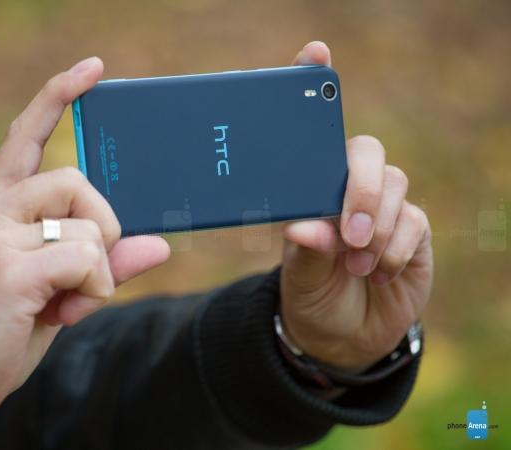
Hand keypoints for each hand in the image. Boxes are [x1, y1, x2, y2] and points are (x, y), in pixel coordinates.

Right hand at [0, 57, 169, 449]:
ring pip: (85, 219)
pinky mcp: (4, 268)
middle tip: (89, 267)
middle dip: (102, 223)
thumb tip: (160, 244)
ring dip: (99, 264)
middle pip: (73, 177)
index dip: (56, 99)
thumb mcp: (56, 294)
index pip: (23, 137)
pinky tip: (69, 311)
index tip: (91, 71)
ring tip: (74, 299)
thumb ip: (102, 264)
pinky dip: (97, 286)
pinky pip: (85, 254)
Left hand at [280, 42, 432, 372]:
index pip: (314, 132)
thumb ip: (304, 250)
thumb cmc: (310, 295)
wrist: (341, 336)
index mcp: (311, 188)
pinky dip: (395, 249)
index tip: (315, 53)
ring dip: (375, 227)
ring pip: (393, 184)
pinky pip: (413, 221)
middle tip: (348, 231)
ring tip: (356, 263)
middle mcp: (348, 188)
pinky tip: (378, 271)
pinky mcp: (412, 230)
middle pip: (365, 151)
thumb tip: (306, 226)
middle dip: (359, 187)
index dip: (314, 86)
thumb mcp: (297, 276)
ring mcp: (382, 205)